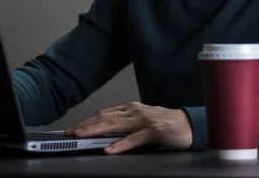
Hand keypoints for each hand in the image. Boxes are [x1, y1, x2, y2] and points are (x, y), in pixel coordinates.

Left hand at [64, 101, 191, 153]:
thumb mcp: (141, 120)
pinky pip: (133, 139)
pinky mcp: (153, 131)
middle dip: (86, 125)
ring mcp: (143, 121)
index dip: (87, 121)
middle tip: (70, 132)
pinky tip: (109, 149)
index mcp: (130, 108)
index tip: (73, 128)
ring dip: (96, 130)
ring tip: (82, 136)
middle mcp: (134, 111)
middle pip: (105, 118)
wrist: (187, 124)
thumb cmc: (164, 123)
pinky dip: (120, 145)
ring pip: (115, 125)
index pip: (104, 114)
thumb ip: (125, 124)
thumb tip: (104, 130)